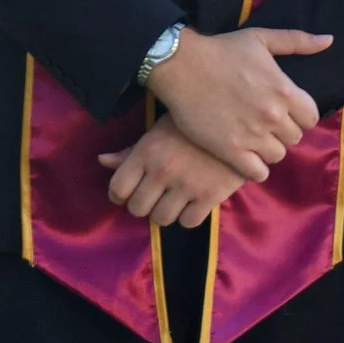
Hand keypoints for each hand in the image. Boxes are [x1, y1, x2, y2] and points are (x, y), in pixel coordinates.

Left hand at [99, 116, 252, 227]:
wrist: (240, 121)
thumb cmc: (195, 123)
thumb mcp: (160, 130)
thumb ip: (131, 150)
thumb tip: (102, 161)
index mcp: (146, 152)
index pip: (118, 189)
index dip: (120, 195)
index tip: (129, 193)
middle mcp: (162, 171)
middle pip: (138, 209)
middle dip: (143, 205)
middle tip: (154, 196)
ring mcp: (186, 185)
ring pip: (161, 219)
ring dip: (165, 213)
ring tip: (173, 201)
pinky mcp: (210, 196)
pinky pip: (189, 222)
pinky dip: (188, 216)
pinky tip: (193, 202)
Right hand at [148, 25, 331, 175]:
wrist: (182, 66)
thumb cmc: (222, 49)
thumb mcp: (262, 39)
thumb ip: (298, 41)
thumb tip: (328, 40)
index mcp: (285, 91)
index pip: (311, 118)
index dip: (299, 116)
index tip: (285, 112)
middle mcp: (273, 116)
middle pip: (294, 138)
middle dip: (283, 131)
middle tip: (265, 125)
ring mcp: (252, 136)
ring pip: (277, 155)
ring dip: (269, 149)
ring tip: (254, 140)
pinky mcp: (230, 151)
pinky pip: (257, 172)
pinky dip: (255, 168)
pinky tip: (246, 157)